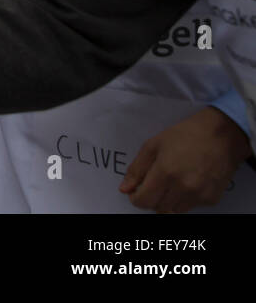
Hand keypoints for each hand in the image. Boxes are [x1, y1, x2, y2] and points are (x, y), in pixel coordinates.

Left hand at [120, 106, 251, 212]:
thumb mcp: (153, 145)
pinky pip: (191, 207)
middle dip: (151, 198)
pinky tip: (188, 182)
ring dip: (167, 200)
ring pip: (174, 210)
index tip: (136, 192)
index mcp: (165, 172)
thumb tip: (124, 189)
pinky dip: (185, 199)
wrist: (221, 136)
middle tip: (154, 184)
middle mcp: (183, 188)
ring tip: (171, 182)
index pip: (144, 201)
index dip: (136, 198)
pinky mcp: (212, 199)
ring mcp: (199, 195)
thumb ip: (137, 169)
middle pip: (158, 208)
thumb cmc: (185, 135)